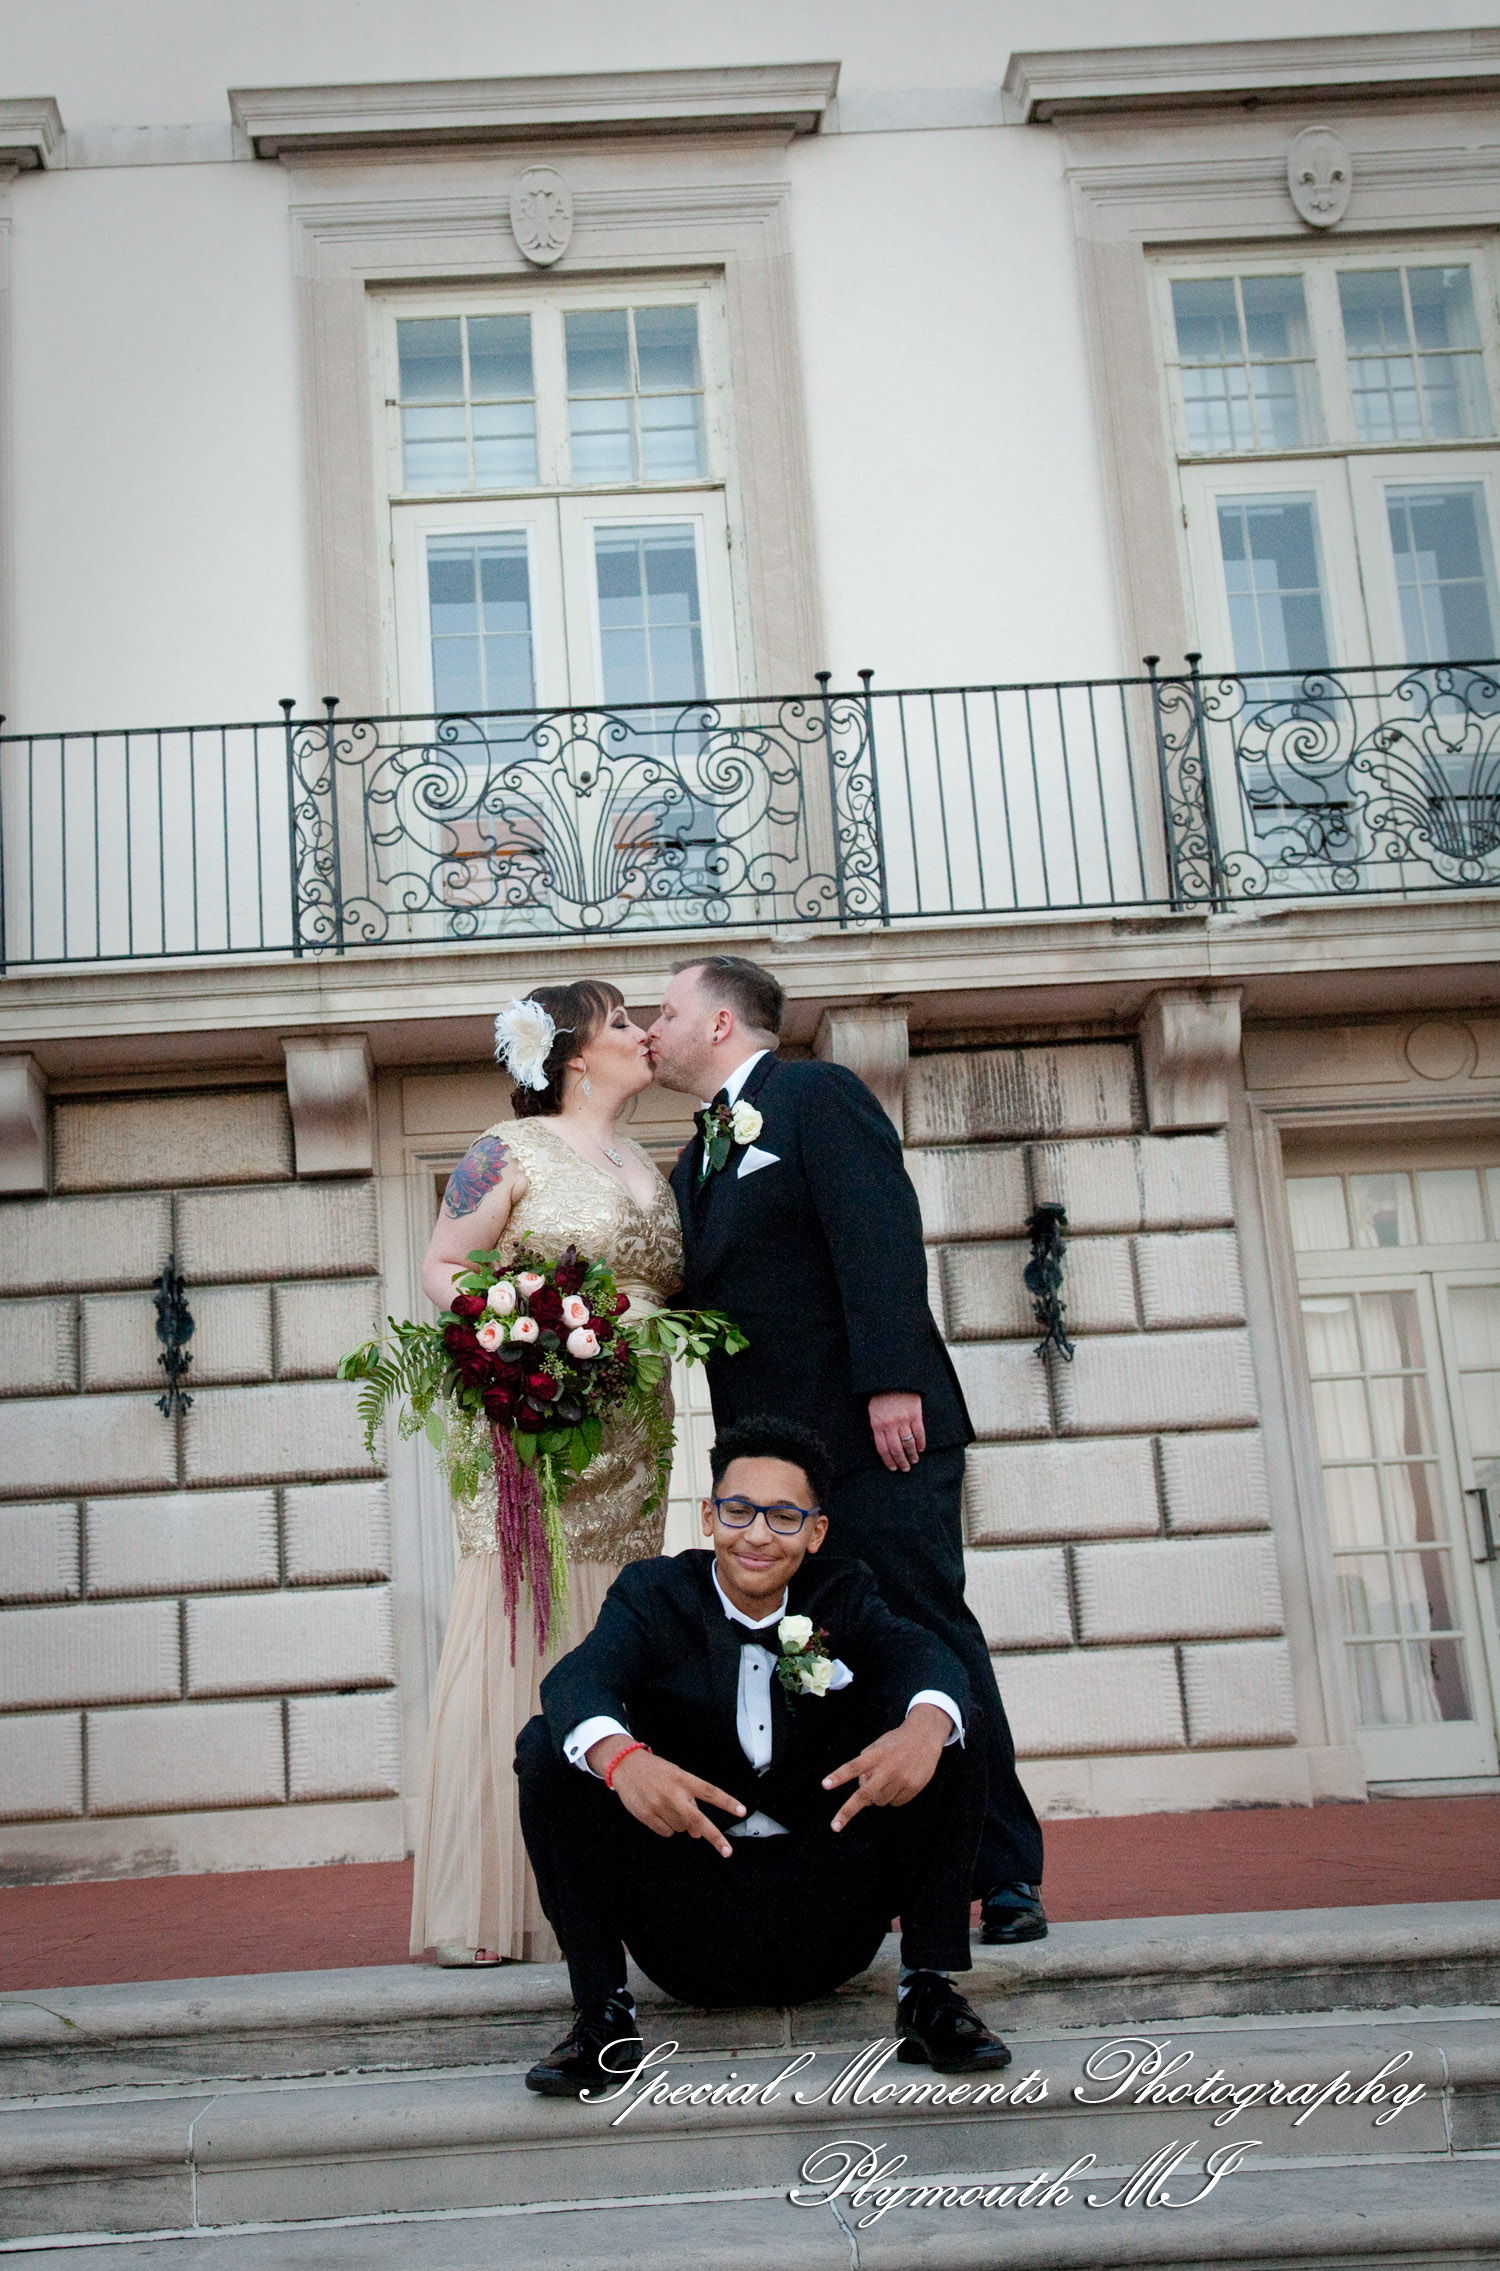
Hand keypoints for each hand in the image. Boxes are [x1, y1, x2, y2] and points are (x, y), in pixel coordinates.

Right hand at [587, 1738, 745, 1858]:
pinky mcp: (646, 1815)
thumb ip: (689, 1799)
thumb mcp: (676, 1775)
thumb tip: (696, 1832)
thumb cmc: (655, 1771)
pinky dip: (667, 1827)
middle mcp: (673, 1793)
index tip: (742, 1811)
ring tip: (668, 1806)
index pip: (710, 1792)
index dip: (727, 1802)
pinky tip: (659, 1813)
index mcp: (683, 1779)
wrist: (626, 1765)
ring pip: (682, 1829)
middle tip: (727, 1851)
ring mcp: (659, 1805)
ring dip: (681, 1823)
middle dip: (715, 1837)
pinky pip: (666, 1832)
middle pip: (698, 1820)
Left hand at [821, 1703, 948, 1830]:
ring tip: (886, 1781)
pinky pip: (895, 1803)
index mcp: (875, 1755)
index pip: (853, 1767)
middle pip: (864, 1794)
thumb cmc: (895, 1743)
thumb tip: (863, 1795)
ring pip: (879, 1802)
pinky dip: (893, 1798)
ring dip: (877, 1797)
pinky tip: (899, 1783)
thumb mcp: (877, 1747)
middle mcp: (887, 1768)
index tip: (825, 1785)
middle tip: (834, 1826)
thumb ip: (865, 1767)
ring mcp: (901, 1779)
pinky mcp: (913, 1787)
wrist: (925, 1736)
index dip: (839, 1776)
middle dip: (847, 1812)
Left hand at [869, 1390, 924, 1472]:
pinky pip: (919, 1433)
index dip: (888, 1461)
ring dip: (912, 1455)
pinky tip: (921, 1449)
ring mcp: (903, 1420)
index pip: (883, 1449)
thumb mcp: (873, 1412)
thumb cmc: (881, 1396)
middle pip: (896, 1449)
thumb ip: (877, 1428)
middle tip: (905, 1469)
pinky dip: (921, 1443)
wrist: (893, 1379)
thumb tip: (883, 1445)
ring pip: (908, 1444)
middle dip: (901, 1462)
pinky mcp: (915, 1415)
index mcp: (878, 1425)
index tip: (893, 1468)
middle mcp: (890, 1425)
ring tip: (914, 1461)